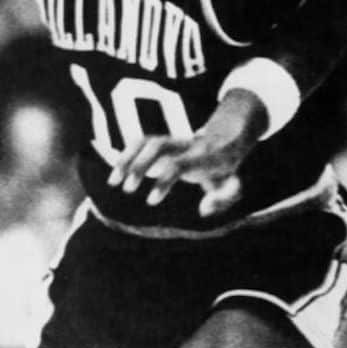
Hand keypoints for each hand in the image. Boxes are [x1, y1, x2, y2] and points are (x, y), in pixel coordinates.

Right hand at [107, 89, 264, 216]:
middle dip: (140, 164)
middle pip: (159, 145)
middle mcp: (185, 145)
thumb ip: (223, 198)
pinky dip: (125, 155)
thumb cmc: (225, 168)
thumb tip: (203, 210)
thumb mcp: (232, 184)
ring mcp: (173, 141)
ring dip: (127, 158)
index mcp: (203, 157)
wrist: (227, 137)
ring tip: (114, 182)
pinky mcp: (163, 142)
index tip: (151, 201)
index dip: (164, 181)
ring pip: (146, 141)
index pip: (180, 164)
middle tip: (128, 189)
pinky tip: (116, 175)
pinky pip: (140, 143)